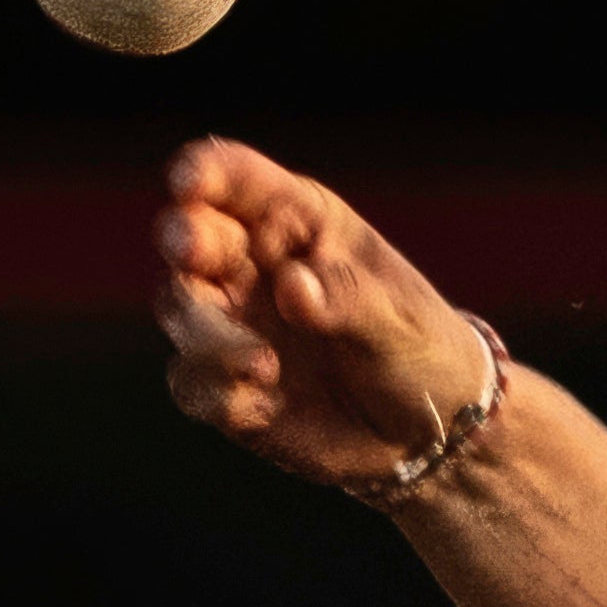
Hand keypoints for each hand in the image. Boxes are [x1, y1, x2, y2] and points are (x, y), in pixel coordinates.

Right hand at [153, 136, 494, 490]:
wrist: (427, 433)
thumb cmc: (418, 348)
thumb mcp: (399, 320)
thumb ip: (347, 298)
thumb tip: (292, 286)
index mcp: (297, 221)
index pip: (238, 180)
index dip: (205, 173)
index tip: (188, 181)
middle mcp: (253, 266)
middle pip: (191, 236)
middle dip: (184, 238)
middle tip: (192, 249)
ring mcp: (233, 325)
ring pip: (179, 306)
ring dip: (206, 331)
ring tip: (263, 364)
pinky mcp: (226, 387)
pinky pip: (191, 382)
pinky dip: (217, 391)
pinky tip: (263, 401)